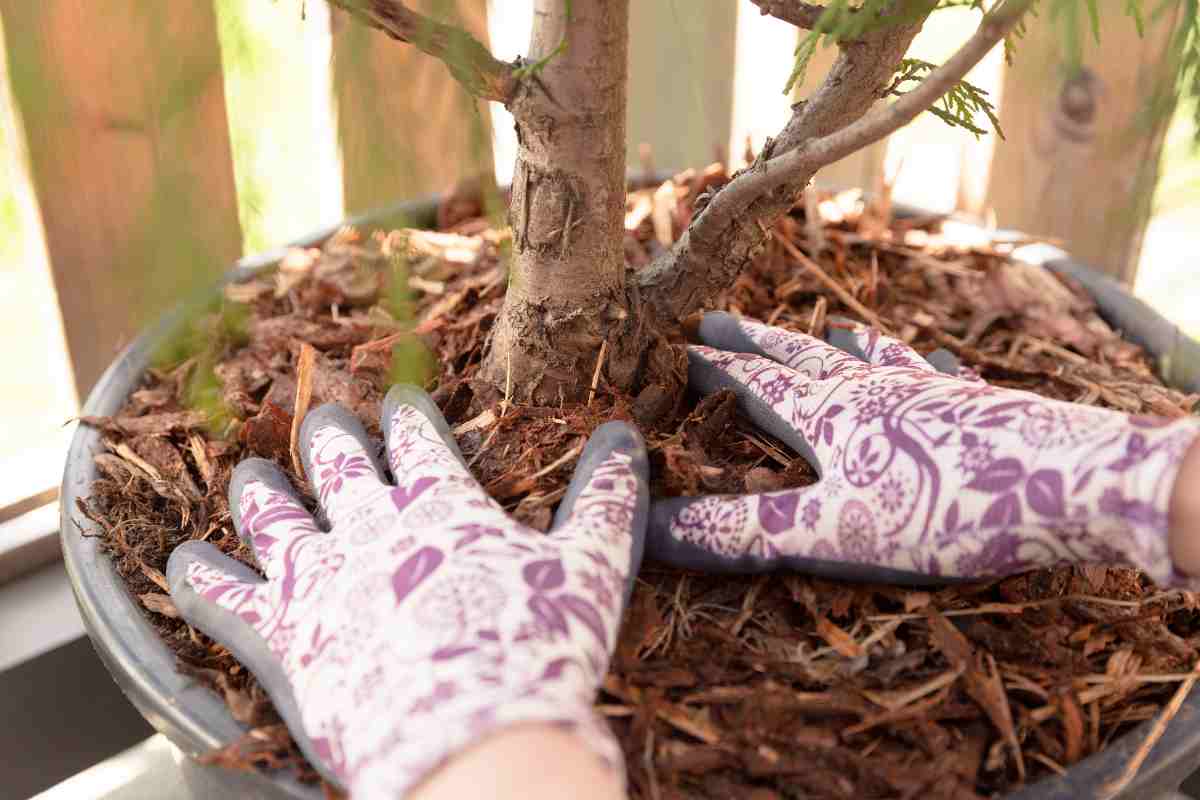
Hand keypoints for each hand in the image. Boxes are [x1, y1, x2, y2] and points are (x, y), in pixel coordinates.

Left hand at [167, 386, 648, 797]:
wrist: (477, 741)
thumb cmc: (540, 652)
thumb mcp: (593, 568)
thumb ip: (606, 498)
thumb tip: (626, 435)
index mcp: (443, 506)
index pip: (417, 438)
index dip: (407, 414)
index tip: (400, 400)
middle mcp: (371, 528)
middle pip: (338, 463)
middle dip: (331, 437)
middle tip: (324, 422)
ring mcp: (319, 580)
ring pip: (273, 514)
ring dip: (260, 489)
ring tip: (252, 473)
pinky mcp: (281, 637)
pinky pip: (222, 597)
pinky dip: (197, 576)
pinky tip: (181, 560)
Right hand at [647, 313, 1199, 585]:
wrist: (1072, 481)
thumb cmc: (945, 508)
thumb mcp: (832, 530)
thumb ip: (745, 530)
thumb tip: (651, 527)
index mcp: (828, 416)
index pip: (751, 384)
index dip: (708, 369)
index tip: (670, 348)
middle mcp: (871, 388)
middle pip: (798, 357)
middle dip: (752, 340)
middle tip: (714, 316)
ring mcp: (925, 390)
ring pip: (866, 355)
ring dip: (833, 342)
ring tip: (822, 328)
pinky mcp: (975, 403)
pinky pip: (933, 371)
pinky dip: (916, 360)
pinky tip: (927, 356)